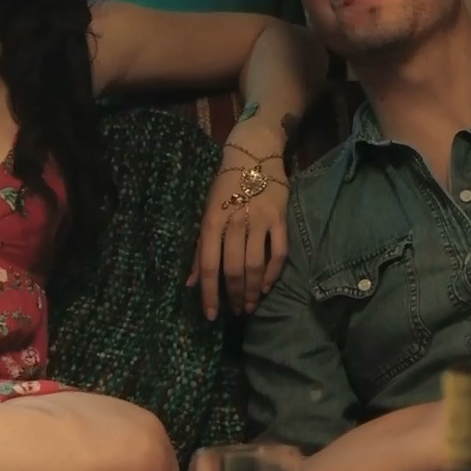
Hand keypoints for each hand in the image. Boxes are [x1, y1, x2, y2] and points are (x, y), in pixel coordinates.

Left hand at [188, 133, 289, 318]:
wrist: (254, 155)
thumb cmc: (224, 187)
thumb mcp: (207, 214)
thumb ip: (200, 250)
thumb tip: (190, 283)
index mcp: (212, 221)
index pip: (209, 265)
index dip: (209, 293)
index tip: (211, 316)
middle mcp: (235, 222)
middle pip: (233, 269)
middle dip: (234, 296)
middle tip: (236, 312)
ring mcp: (259, 220)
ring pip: (256, 265)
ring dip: (253, 290)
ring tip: (250, 305)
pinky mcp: (280, 218)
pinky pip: (279, 253)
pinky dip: (273, 273)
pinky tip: (267, 286)